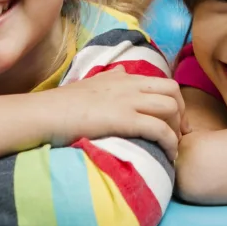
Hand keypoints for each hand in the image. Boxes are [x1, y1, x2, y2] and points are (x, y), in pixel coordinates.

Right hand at [41, 67, 184, 160]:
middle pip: (173, 91)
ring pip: (171, 107)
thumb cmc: (62, 104)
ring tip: (172, 148)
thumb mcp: (89, 83)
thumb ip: (109, 77)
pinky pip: (160, 129)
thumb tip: (121, 70)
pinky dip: (169, 143)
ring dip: (176, 129)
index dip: (174, 102)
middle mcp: (130, 85)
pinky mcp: (125, 119)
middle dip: (181, 113)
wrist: (45, 113)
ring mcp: (128, 100)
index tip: (173, 122)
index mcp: (123, 78)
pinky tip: (167, 156)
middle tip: (177, 135)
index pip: (163, 83)